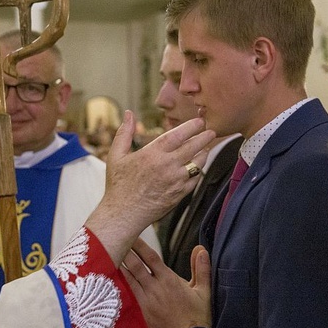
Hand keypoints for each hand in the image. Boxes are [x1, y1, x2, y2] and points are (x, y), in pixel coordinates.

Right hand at [86, 111, 214, 263]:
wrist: (123, 214)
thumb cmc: (118, 185)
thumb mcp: (116, 156)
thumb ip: (124, 132)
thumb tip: (129, 113)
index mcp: (152, 154)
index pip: (179, 135)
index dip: (192, 126)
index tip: (199, 121)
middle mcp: (167, 166)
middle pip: (194, 147)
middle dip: (205, 137)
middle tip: (211, 131)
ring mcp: (176, 181)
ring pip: (198, 163)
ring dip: (203, 153)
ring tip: (205, 148)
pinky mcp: (180, 194)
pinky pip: (195, 180)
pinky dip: (198, 171)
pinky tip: (196, 167)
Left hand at [122, 240, 211, 327]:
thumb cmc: (198, 317)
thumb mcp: (204, 291)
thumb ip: (201, 268)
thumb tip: (201, 249)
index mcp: (169, 280)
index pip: (151, 258)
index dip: (140, 245)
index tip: (132, 235)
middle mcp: (155, 288)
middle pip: (135, 266)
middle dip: (125, 252)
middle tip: (114, 239)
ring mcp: (146, 301)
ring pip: (129, 279)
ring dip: (120, 266)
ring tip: (109, 255)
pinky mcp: (142, 312)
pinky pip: (129, 293)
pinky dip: (122, 283)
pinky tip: (114, 278)